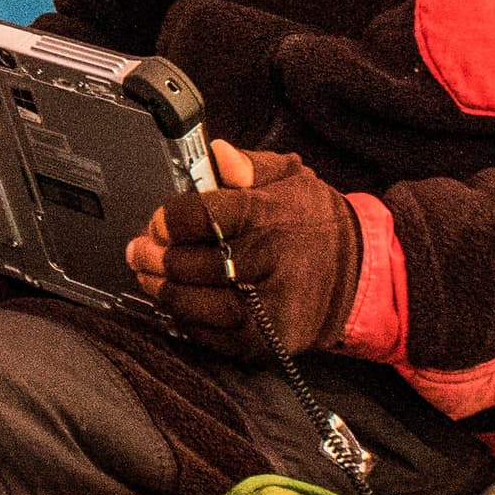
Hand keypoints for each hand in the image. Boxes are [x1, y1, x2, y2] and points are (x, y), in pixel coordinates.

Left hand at [128, 142, 358, 360]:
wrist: (355, 276)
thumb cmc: (312, 224)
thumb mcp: (290, 179)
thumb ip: (248, 166)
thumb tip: (217, 153)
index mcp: (270, 217)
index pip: (201, 217)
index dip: (168, 220)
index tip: (158, 222)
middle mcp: (268, 264)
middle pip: (188, 263)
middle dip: (154, 256)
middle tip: (139, 250)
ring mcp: (264, 309)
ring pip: (192, 303)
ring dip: (161, 288)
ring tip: (148, 275)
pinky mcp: (261, 342)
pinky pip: (205, 333)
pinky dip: (184, 316)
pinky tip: (178, 300)